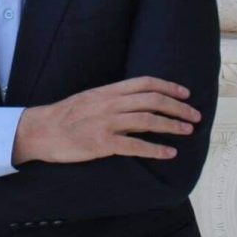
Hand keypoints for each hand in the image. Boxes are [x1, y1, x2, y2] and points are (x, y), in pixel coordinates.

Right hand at [12, 76, 200, 164]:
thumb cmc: (64, 115)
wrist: (41, 129)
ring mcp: (106, 122)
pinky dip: (155, 149)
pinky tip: (169, 153)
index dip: (168, 86)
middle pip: (151, 100)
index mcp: (107, 90)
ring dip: (171, 125)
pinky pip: (135, 146)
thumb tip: (135, 102)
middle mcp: (110, 103)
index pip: (144, 82)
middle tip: (195, 115)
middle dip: (177, 107)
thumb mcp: (89, 98)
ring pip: (147, 120)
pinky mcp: (102, 143)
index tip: (185, 93)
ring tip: (187, 131)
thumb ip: (111, 98)